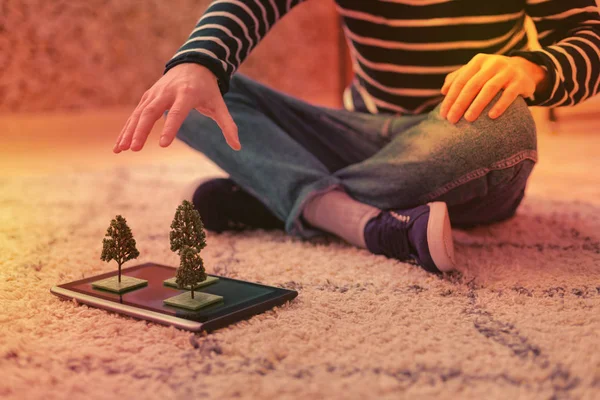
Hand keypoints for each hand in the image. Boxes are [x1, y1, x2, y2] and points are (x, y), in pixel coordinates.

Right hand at [114, 63, 239, 152]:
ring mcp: (155, 93)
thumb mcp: (219, 105)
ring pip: (138, 113)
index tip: (163, 145)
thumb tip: (237, 146)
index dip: (170, 128)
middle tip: (135, 149)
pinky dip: (127, 129)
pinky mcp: (147, 96)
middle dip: (141, 131)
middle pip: (151, 112)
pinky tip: (120, 145)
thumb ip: (228, 125)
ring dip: (128, 132)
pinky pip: (135, 114)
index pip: (177, 113)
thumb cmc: (208, 89)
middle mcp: (167, 93)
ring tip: (120, 150)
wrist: (193, 64)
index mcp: (186, 94)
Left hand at [440, 54, 546, 123]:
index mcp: (478, 61)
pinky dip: (500, 105)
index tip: (443, 114)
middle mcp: (493, 63)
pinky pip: (509, 94)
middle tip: (452, 120)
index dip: (450, 98)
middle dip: (460, 103)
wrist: (524, 69)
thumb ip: (459, 78)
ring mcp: (508, 71)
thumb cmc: (492, 74)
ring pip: (489, 88)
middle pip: (473, 85)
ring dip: (477, 104)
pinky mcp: (521, 81)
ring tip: (468, 119)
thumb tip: (443, 91)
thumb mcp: (476, 72)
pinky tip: (491, 116)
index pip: (460, 81)